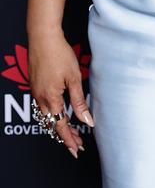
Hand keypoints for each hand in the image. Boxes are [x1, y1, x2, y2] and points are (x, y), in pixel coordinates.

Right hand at [29, 29, 93, 157]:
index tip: (76, 149)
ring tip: (72, 132)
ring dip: (58, 125)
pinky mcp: (35, 85)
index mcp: (51, 98)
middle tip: (77, 144)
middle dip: (64, 136)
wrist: (43, 37)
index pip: (60, 126)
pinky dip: (52, 114)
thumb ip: (79, 102)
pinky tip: (60, 113)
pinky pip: (43, 106)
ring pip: (46, 116)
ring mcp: (36, 92)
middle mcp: (41, 99)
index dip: (69, 139)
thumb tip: (87, 121)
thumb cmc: (60, 54)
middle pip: (52, 125)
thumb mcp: (74, 78)